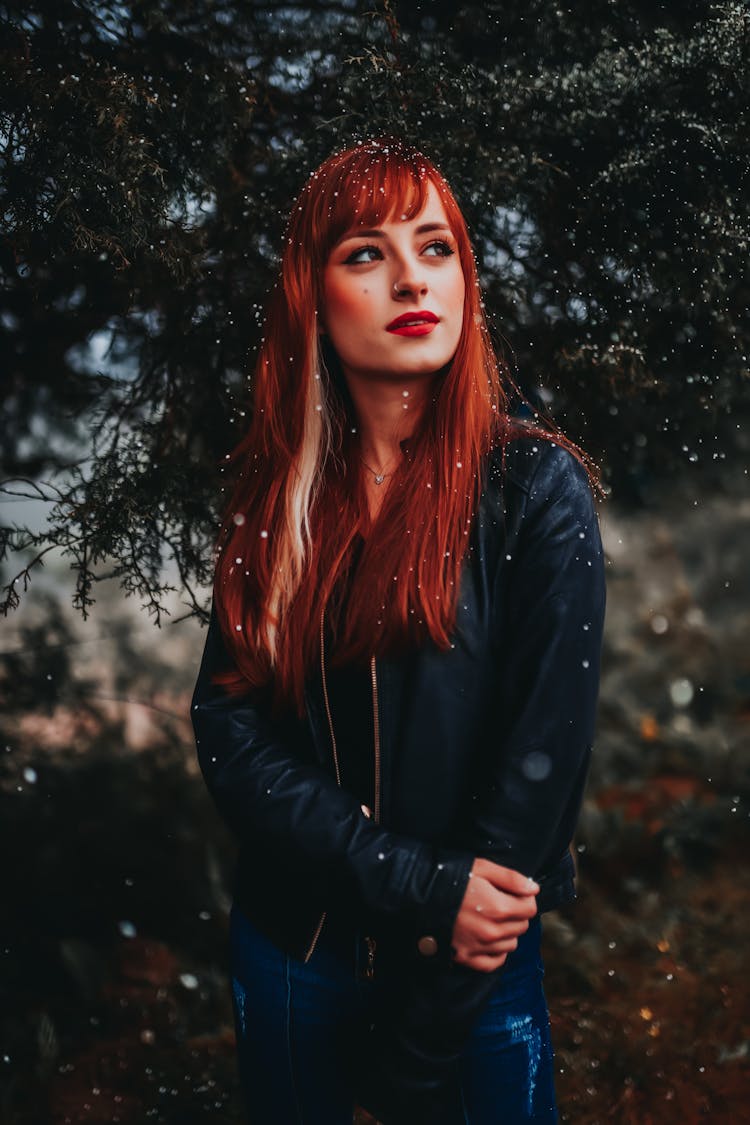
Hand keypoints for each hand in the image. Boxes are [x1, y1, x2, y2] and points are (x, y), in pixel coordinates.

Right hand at [450, 858, 538, 972]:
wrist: (418, 896)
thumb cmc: (451, 878)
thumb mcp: (482, 868)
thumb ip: (511, 879)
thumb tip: (534, 890)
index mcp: (498, 908)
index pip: (530, 908)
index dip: (524, 898)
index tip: (513, 893)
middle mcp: (492, 932)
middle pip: (522, 926)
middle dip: (516, 914)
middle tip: (499, 902)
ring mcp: (479, 947)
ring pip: (511, 944)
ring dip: (507, 932)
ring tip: (490, 918)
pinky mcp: (467, 958)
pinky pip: (494, 962)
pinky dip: (496, 952)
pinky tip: (488, 939)